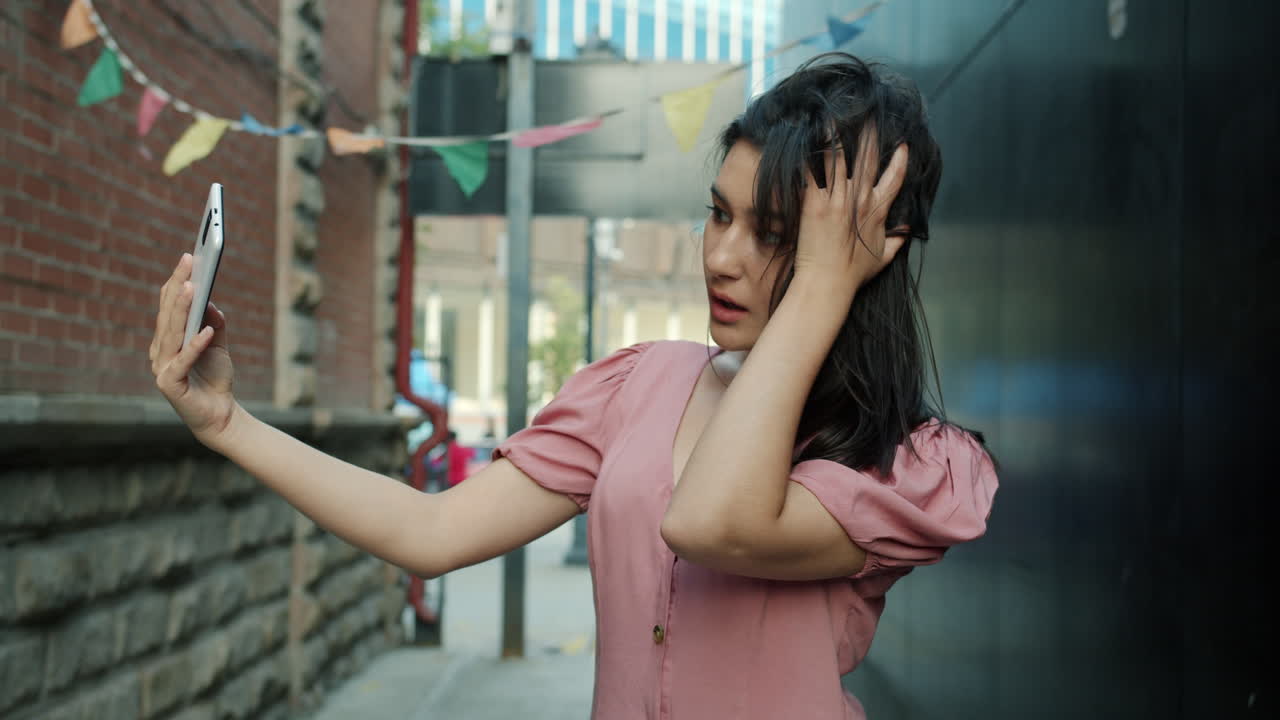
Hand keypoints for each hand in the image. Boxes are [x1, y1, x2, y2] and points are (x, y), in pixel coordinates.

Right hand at [149, 253, 237, 447]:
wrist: (221, 415)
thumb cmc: (215, 379)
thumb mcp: (219, 346)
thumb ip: (215, 323)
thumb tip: (210, 300)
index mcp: (167, 340)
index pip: (169, 306)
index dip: (177, 281)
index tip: (188, 258)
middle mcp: (159, 351)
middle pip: (167, 314)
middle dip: (178, 285)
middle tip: (188, 261)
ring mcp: (162, 368)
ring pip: (171, 333)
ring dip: (181, 309)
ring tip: (191, 287)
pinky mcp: (170, 384)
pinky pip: (183, 360)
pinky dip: (195, 345)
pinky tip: (206, 331)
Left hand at [793, 129, 909, 294]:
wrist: (828, 283)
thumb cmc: (852, 274)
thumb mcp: (882, 258)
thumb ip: (897, 241)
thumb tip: (909, 231)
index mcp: (876, 211)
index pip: (893, 180)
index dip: (900, 162)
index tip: (904, 145)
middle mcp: (859, 200)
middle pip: (867, 160)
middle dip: (870, 135)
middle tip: (870, 114)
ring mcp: (837, 200)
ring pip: (840, 160)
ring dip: (838, 136)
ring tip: (835, 114)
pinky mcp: (815, 203)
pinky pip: (814, 172)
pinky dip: (812, 154)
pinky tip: (810, 136)